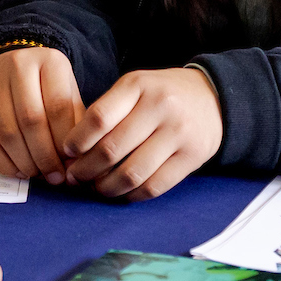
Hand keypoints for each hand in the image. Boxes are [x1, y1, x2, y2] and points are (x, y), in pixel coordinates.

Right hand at [0, 46, 85, 180]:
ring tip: (38, 175)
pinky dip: (3, 162)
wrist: (13, 59)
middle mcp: (19, 67)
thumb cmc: (48, 82)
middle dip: (44, 156)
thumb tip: (76, 161)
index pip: (58, 107)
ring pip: (7, 133)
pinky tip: (19, 171)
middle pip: (31, 121)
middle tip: (55, 176)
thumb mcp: (69, 89)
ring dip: (24, 162)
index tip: (71, 163)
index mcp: (50, 62)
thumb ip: (75, 121)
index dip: (64, 141)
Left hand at [60, 68, 224, 201]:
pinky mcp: (192, 156)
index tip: (67, 152)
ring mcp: (178, 132)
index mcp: (138, 85)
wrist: (213, 97)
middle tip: (75, 177)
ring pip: (132, 173)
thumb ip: (107, 112)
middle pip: (111, 149)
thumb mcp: (135, 88)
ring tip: (96, 188)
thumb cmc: (161, 95)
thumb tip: (72, 151)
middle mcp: (160, 106)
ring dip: (107, 187)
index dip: (77, 140)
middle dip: (85, 170)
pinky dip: (133, 195)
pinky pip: (155, 185)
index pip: (98, 118)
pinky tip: (122, 193)